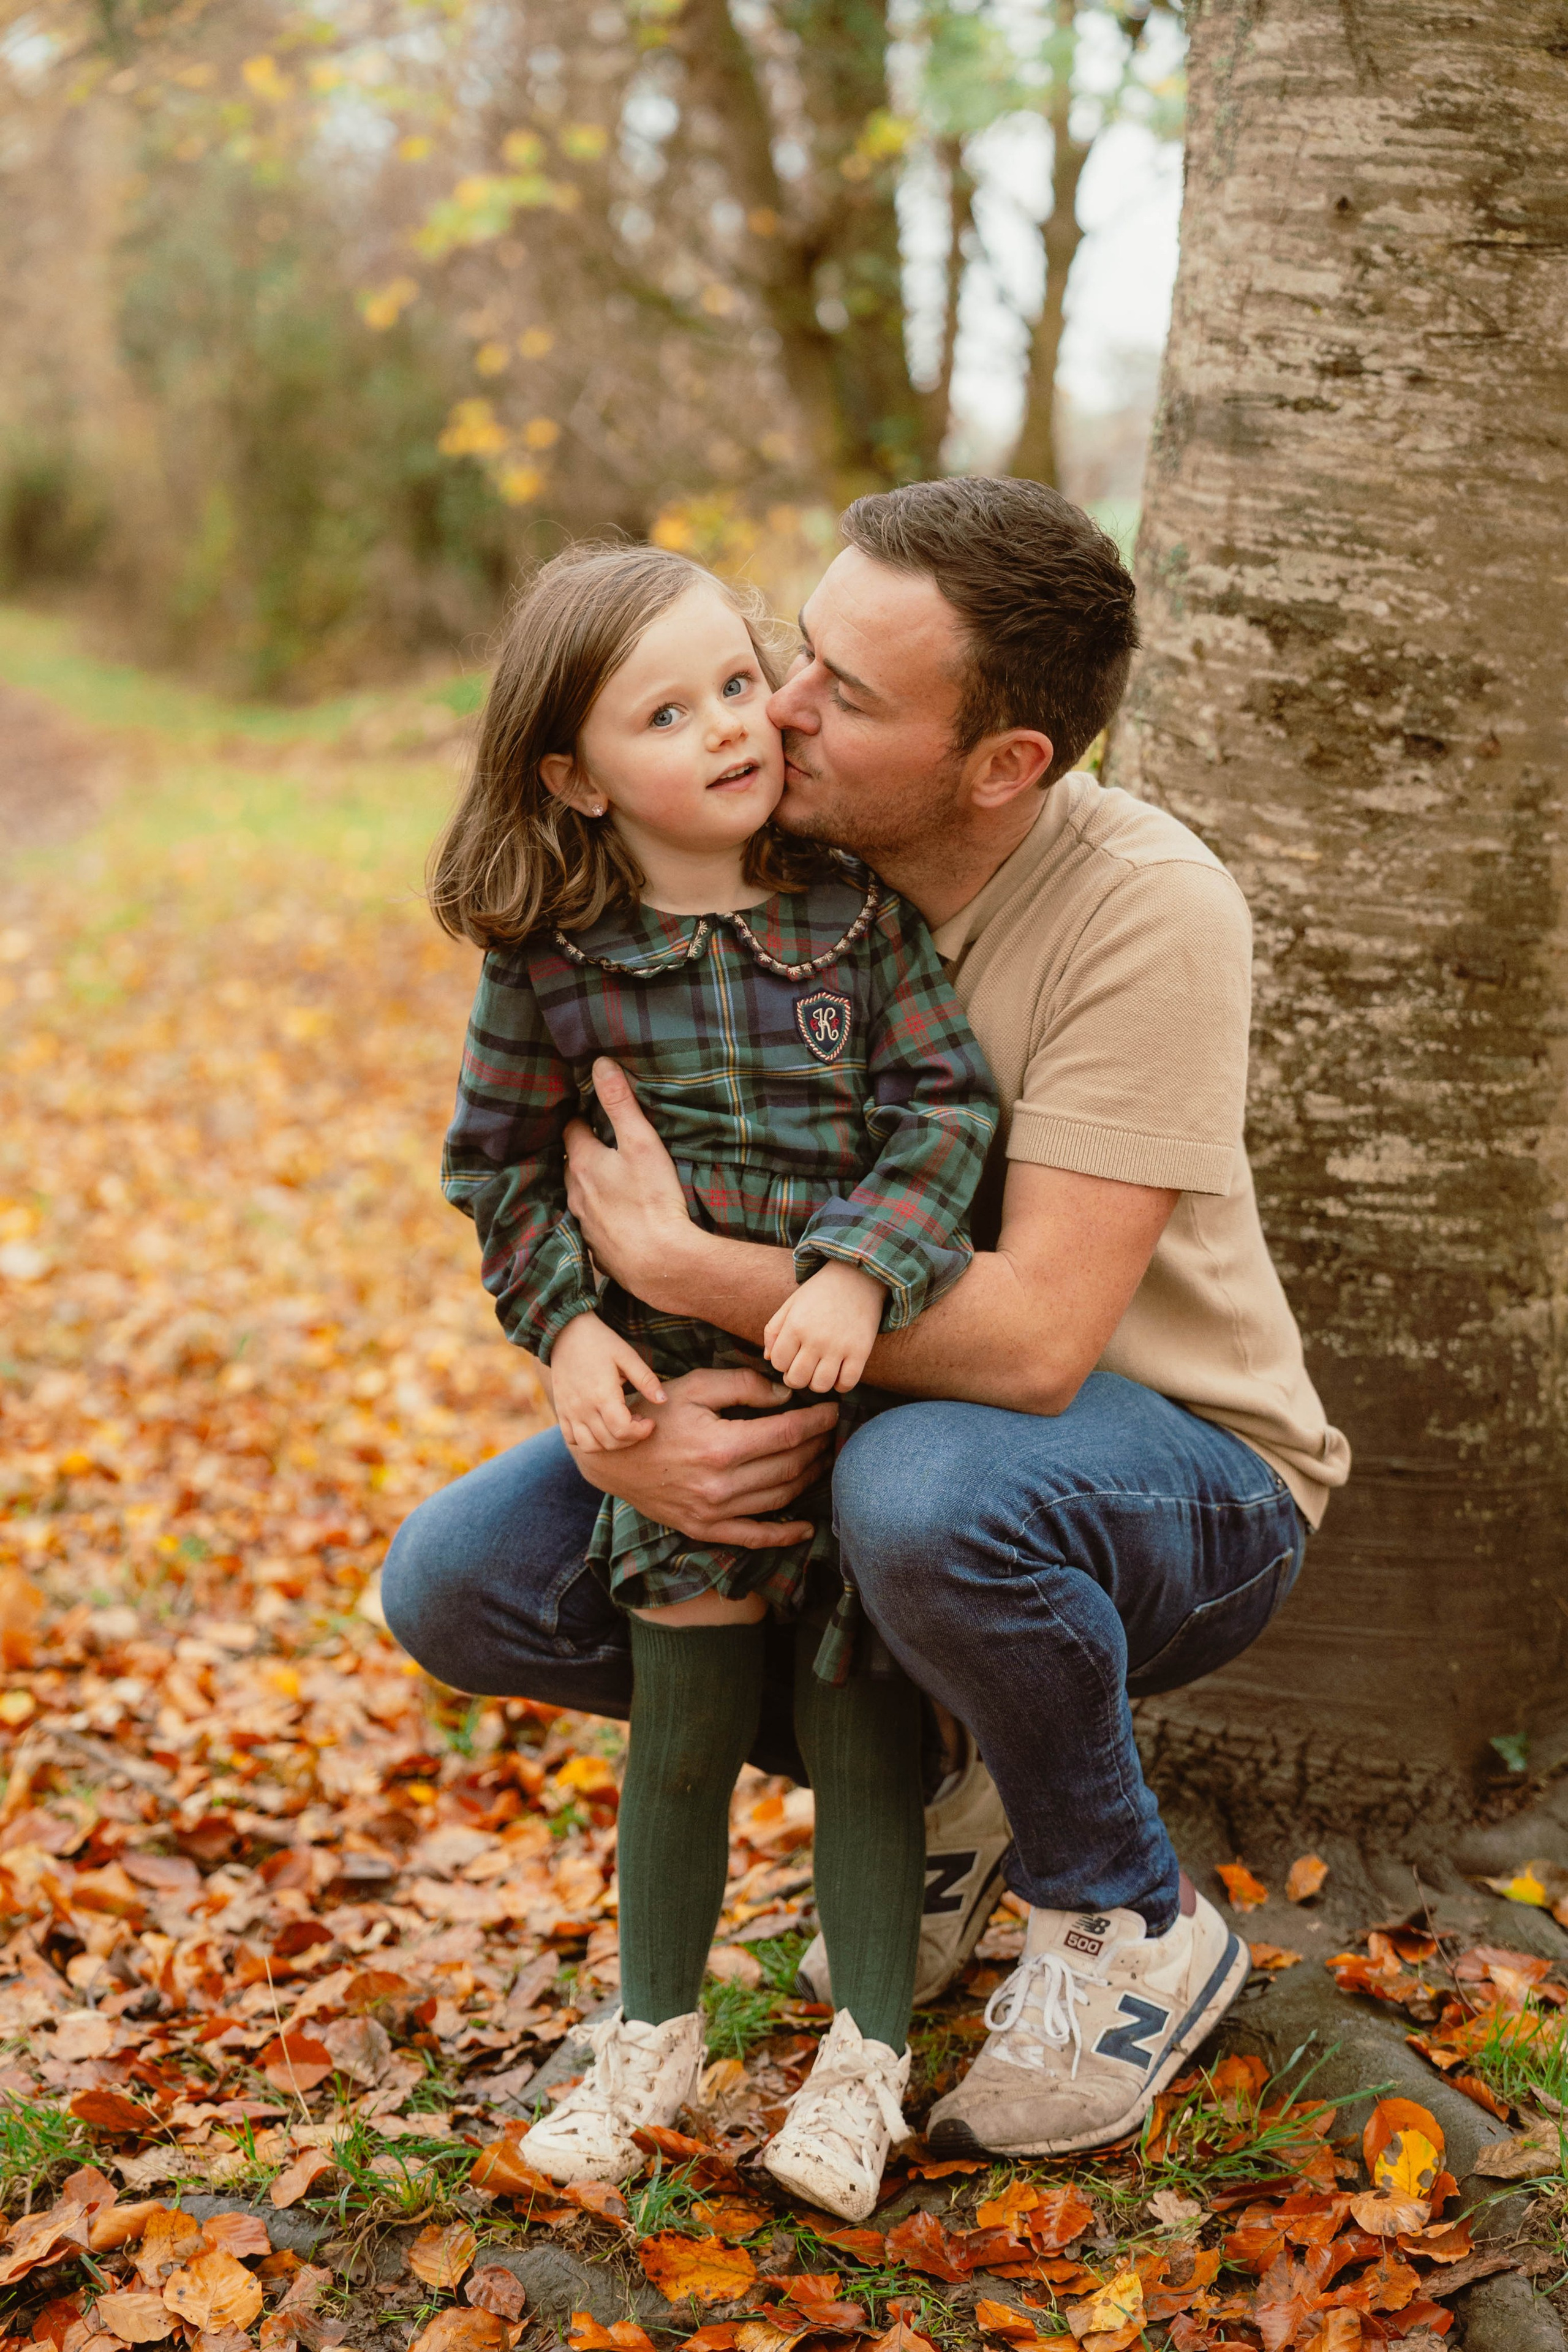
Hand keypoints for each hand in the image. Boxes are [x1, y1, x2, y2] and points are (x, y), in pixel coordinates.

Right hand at [548, 1311, 665, 1451]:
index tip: (650, 1421)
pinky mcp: (561, 1411)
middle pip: (610, 1442)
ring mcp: (569, 1412)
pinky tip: (600, 1427)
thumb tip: (664, 1400)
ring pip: (590, 1446)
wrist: (565, 1332)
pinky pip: (571, 1439)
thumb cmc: (600, 1342)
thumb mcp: (627, 1355)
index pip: (623, 1430)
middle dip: (631, 1438)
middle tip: (639, 1422)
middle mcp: (583, 1408)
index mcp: (602, 1395)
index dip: (641, 1432)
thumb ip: (646, 1380)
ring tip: (620, 1427)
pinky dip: (588, 1441)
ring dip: (610, 1444)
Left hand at [564, 1059, 691, 1293]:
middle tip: (603, 1141)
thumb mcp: (641, 1142)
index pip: (571, 1129)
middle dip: (583, 1151)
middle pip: (572, 1163)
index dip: (582, 1117)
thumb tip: (600, 1063)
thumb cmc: (653, 1199)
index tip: (594, 1111)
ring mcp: (584, 1223)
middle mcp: (575, 1193)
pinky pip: (593, 1223)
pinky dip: (602, 1214)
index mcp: (582, 1163)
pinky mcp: (597, 1248)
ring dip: (591, 1184)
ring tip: (611, 1177)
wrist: (662, 1264)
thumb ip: (621, 1103)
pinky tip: (619, 1215)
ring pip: (580, 1194)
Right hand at [565, 1366, 838, 1548]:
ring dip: (810, 1479)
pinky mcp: (705, 1529)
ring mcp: (714, 1512)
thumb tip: (785, 1396)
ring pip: (780, 1497)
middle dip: (819, 1447)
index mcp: (721, 1446)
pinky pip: (754, 1537)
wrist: (612, 1456)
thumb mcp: (695, 1386)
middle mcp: (721, 1485)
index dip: (818, 1421)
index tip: (833, 1410)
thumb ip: (743, 1386)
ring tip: (825, 1460)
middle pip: (790, 1466)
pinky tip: (807, 1527)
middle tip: (833, 1433)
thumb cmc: (654, 1413)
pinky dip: (784, 1534)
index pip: (789, 1433)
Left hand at [763, 1261, 885, 1392]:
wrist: (858, 1277)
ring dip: (817, 1383)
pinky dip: (841, 1384)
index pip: (778, 1362)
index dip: (782, 1363)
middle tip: (804, 1367)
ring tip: (821, 1370)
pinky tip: (839, 1372)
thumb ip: (774, 1330)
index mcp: (795, 1325)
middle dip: (796, 1377)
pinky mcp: (861, 1352)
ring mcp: (839, 1347)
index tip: (792, 1355)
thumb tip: (768, 1358)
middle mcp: (816, 1339)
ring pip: (820, 1386)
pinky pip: (847, 1383)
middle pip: (796, 1379)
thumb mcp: (791, 1304)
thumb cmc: (820, 1292)